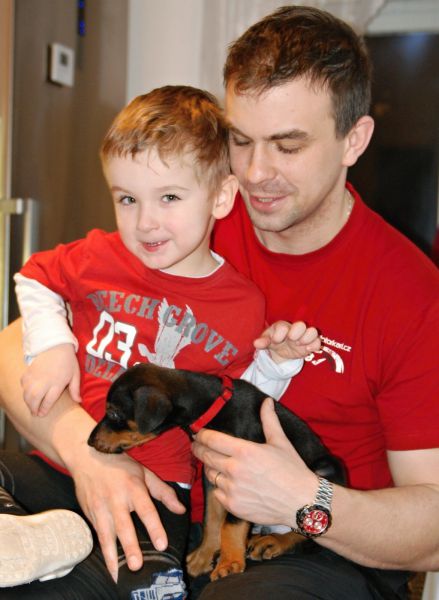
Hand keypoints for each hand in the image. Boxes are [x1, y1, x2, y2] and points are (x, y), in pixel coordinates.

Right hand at [20, 344, 80, 415]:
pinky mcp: (29, 371)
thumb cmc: (67, 360)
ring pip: (26, 393)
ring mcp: (35, 376)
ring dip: (27, 402)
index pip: (48, 400)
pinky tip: (28, 393)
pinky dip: (24, 389)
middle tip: (35, 413)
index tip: (42, 414)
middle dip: (33, 408)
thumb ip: (75, 389)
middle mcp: (45, 380)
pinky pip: (23, 383)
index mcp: (58, 382)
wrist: (56, 345)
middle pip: (34, 398)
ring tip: (31, 406)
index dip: (44, 409)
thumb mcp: (75, 374)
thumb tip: (79, 401)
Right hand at [70, 445, 185, 581]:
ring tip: (117, 574)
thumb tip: (181, 510)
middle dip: (130, 546)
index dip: (154, 527)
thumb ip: (164, 492)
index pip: (146, 510)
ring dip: (111, 556)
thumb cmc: (120, 465)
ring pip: (106, 534)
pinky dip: (102, 550)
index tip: (162, 544)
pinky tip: (108, 565)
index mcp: (133, 487)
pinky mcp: (89, 513)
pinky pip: (97, 534)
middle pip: (123, 525)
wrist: (86, 456)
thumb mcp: (145, 473)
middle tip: (137, 565)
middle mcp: (116, 498)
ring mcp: (100, 507)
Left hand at [192, 398, 317, 525]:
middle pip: (206, 456)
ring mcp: (232, 489)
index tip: (198, 434)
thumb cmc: (292, 470)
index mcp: (244, 451)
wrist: (302, 502)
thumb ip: (269, 420)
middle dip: (198, 449)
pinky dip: (219, 487)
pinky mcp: (233, 506)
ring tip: (214, 464)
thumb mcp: (281, 441)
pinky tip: (226, 483)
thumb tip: (266, 401)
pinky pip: (216, 493)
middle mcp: (234, 470)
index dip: (202, 435)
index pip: (212, 439)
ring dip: (210, 468)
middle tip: (196, 445)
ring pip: (210, 475)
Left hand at [254, 320, 319, 362]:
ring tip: (300, 344)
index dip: (279, 335)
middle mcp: (294, 329)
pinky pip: (317, 342)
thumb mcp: (266, 341)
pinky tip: (307, 350)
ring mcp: (303, 336)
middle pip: (301, 325)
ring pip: (312, 331)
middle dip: (296, 332)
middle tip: (291, 340)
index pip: (283, 327)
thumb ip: (262, 341)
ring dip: (307, 338)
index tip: (276, 341)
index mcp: (282, 327)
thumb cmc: (273, 340)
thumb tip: (256, 343)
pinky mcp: (310, 344)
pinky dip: (314, 345)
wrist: (280, 349)